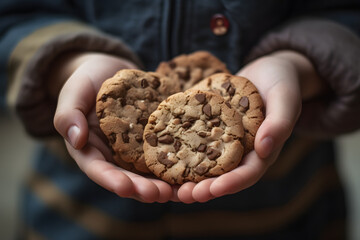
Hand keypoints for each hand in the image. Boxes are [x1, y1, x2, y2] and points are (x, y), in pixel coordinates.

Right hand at [53, 53, 175, 202]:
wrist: (111, 70)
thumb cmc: (88, 80)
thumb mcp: (74, 91)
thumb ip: (69, 114)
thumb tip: (75, 139)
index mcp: (89, 148)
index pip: (98, 169)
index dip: (111, 180)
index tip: (125, 188)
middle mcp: (112, 154)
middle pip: (126, 177)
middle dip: (142, 188)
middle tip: (159, 194)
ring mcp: (134, 149)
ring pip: (147, 172)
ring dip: (162, 183)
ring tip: (177, 190)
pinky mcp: (152, 139)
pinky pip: (164, 153)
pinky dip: (176, 163)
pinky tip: (191, 169)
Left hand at [176, 51, 321, 202]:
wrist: (266, 71)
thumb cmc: (281, 82)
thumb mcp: (285, 98)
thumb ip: (279, 123)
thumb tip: (264, 150)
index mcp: (263, 151)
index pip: (248, 173)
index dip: (231, 183)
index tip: (213, 190)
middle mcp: (242, 151)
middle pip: (223, 175)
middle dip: (204, 188)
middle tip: (183, 195)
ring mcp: (225, 141)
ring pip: (206, 164)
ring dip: (189, 177)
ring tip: (169, 186)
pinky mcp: (211, 129)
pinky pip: (195, 142)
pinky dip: (181, 151)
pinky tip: (164, 154)